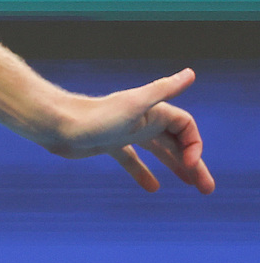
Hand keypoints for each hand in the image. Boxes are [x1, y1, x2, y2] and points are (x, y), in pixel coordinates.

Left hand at [44, 68, 213, 194]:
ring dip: (176, 168)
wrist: (55, 125)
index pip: (186, 128)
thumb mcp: (134, 105)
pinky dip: (142, 173)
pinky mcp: (109, 145)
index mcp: (153, 112)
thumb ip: (163, 89)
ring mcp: (126, 134)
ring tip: (191, 186)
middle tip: (207, 189)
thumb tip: (191, 73)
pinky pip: (132, 160)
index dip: (194, 147)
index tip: (191, 166)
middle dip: (194, 164)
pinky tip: (153, 188)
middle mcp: (143, 121)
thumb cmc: (94, 116)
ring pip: (159, 152)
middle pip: (177, 144)